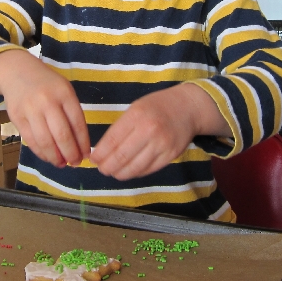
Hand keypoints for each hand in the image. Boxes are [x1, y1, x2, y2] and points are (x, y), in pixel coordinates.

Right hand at [0, 50, 89, 166]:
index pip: (77, 123)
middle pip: (62, 134)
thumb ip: (72, 114)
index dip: (83, 143)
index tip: (86, 155)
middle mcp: (47, 101)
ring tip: (62, 164)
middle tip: (75, 163)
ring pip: (45, 141)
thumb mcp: (64, 91)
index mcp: (64, 93)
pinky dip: (41, 153)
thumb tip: (80, 145)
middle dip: (71, 153)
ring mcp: (30, 109)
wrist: (17, 72)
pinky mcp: (17, 117)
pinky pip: (30, 140)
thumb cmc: (47, 85)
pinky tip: (48, 157)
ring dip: (55, 157)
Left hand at [90, 83, 230, 180]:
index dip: (99, 154)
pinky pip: (148, 170)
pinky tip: (129, 171)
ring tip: (114, 172)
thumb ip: (121, 128)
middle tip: (102, 169)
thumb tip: (103, 150)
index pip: (111, 140)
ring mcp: (161, 145)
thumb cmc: (157, 106)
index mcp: (136, 116)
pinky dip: (136, 173)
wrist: (188, 108)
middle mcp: (149, 130)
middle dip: (107, 166)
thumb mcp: (136, 108)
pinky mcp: (171, 156)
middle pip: (121, 157)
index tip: (93, 159)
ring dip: (120, 173)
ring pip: (134, 167)